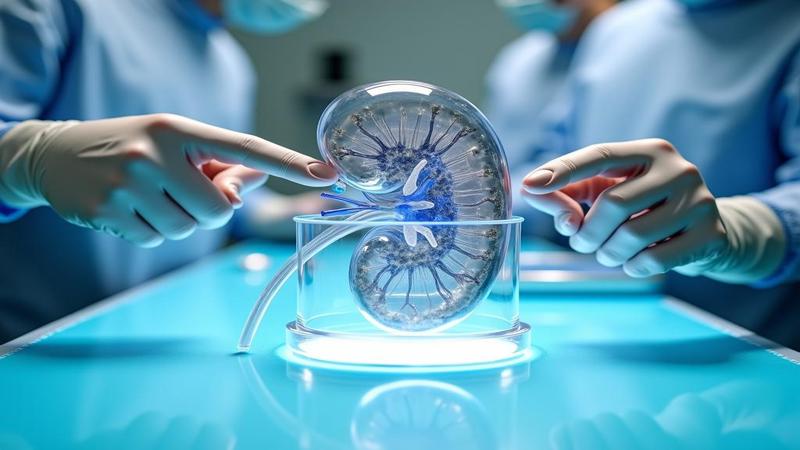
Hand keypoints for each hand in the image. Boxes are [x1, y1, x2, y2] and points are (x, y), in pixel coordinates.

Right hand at [0, 114, 336, 246]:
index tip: (329, 173)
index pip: (245, 147)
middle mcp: (155, 152)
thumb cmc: (129, 145)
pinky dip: (151, 231)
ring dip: (177, 221)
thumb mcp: (173, 143)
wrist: (54, 153)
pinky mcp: (107, 210)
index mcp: (178, 129)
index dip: (290, 163)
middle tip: (181, 191)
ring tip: (148, 195)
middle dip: (208, 209)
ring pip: (188, 230)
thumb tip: (260, 175)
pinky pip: (157, 241)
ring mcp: (128, 182)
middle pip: (218, 210)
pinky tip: (128, 208)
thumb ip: (217, 162)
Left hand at [521, 139, 726, 277]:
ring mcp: (699, 201)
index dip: (563, 170)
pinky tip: (635, 261)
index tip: (531, 185)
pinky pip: (654, 260)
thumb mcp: (608, 193)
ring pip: (632, 236)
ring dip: (608, 253)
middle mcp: (678, 170)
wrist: (708, 234)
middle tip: (582, 242)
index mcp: (650, 151)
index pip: (600, 155)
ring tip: (609, 253)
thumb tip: (533, 193)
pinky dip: (633, 267)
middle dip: (587, 232)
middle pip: (613, 204)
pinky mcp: (710, 234)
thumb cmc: (646, 210)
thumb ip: (569, 193)